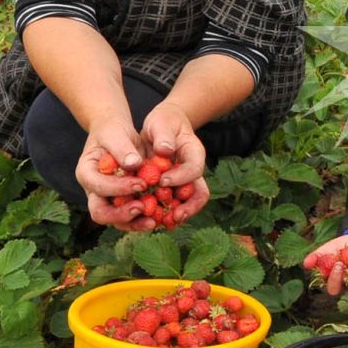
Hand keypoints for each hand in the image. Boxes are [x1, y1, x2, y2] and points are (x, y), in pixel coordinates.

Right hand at [79, 119, 149, 227]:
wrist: (117, 134)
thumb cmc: (113, 131)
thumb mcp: (116, 133)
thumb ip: (122, 148)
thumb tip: (133, 164)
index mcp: (86, 174)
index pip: (99, 187)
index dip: (118, 188)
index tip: (141, 183)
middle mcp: (94, 192)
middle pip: (101, 213)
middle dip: (122, 214)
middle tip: (144, 208)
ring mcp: (108, 199)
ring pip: (117, 221)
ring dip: (135, 223)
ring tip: (155, 220)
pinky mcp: (123, 202)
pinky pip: (132, 217)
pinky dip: (145, 218)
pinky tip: (161, 216)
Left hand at [136, 101, 210, 227]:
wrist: (163, 128)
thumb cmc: (163, 123)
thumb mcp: (162, 123)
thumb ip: (164, 136)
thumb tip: (165, 150)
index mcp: (195, 154)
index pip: (194, 170)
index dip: (180, 178)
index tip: (161, 181)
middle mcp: (193, 172)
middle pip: (198, 193)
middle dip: (187, 208)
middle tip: (173, 217)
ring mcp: (184, 182)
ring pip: (187, 203)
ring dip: (176, 215)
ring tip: (161, 224)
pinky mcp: (173, 189)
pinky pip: (172, 205)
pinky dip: (163, 213)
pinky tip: (150, 220)